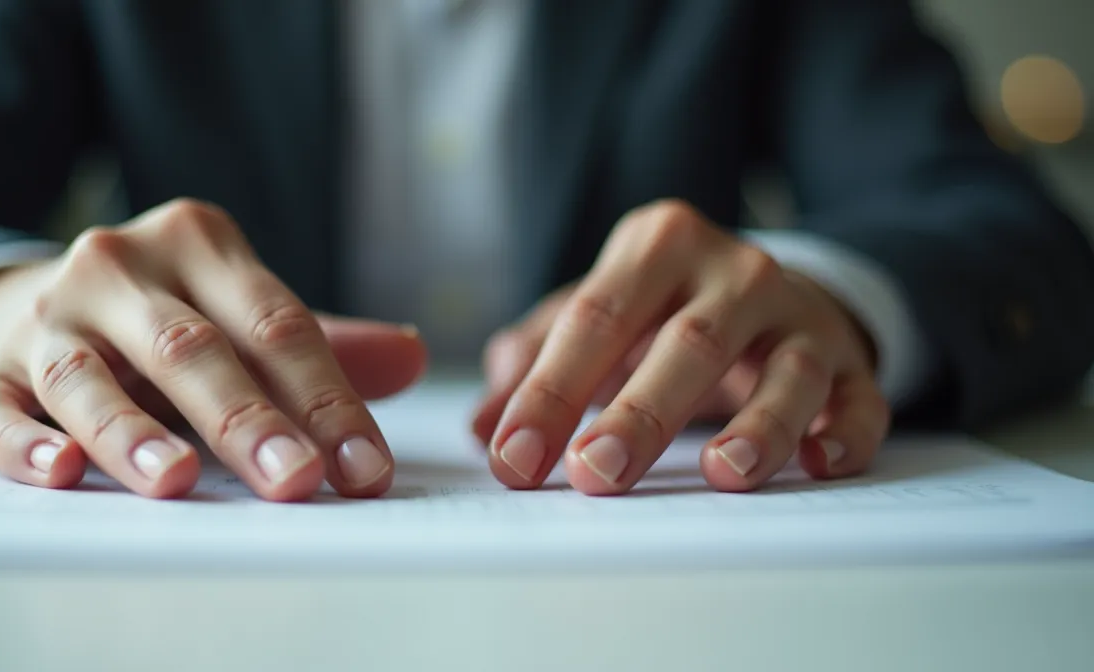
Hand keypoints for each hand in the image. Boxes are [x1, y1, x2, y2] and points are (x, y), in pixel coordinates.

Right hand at [0, 199, 426, 500]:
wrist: (27, 300)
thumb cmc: (162, 319)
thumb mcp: (238, 311)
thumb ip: (322, 342)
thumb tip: (413, 358)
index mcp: (197, 244)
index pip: (276, 325)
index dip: (326, 400)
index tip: (365, 468)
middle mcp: (119, 269)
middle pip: (191, 349)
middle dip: (248, 420)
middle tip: (297, 482)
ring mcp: (46, 318)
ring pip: (89, 377)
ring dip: (134, 433)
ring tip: (178, 480)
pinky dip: (25, 443)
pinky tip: (60, 473)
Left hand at [471, 200, 888, 493]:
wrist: (767, 288)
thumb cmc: (659, 311)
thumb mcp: (595, 315)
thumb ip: (534, 360)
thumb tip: (483, 426)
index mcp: (656, 248)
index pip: (594, 319)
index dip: (550, 391)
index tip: (513, 458)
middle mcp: (734, 271)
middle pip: (686, 343)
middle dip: (639, 414)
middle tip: (594, 474)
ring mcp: (798, 315)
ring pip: (785, 371)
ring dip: (757, 425)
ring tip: (723, 473)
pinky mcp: (850, 361)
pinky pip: (859, 397)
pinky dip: (845, 431)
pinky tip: (823, 463)